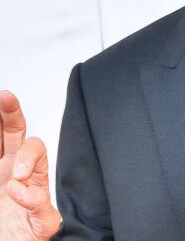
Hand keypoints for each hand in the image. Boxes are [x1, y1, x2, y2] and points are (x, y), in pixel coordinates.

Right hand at [0, 91, 60, 239]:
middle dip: (10, 111)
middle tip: (5, 96)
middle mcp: (10, 167)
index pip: (34, 149)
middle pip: (12, 130)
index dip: (27, 157)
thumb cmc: (25, 237)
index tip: (16, 178)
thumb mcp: (41, 226)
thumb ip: (40, 209)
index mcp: (31, 174)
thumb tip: (24, 189)